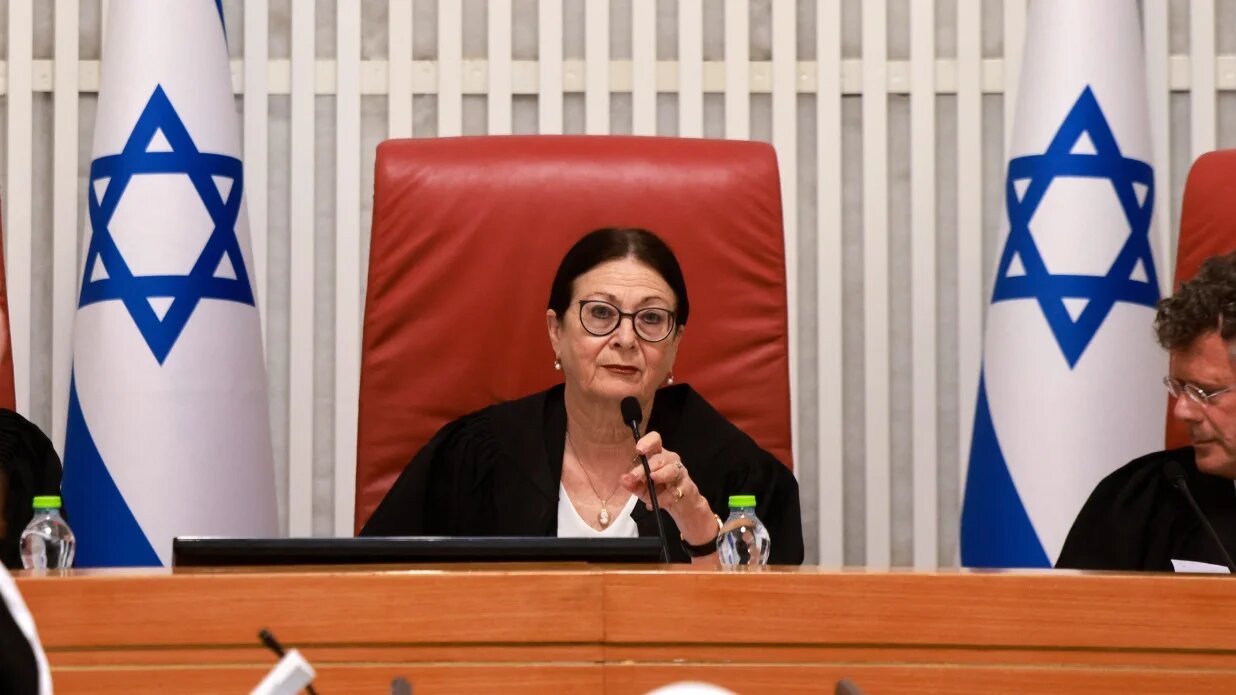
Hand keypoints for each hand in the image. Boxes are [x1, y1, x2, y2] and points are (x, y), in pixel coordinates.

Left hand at [619, 431, 716, 545]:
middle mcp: (670, 460)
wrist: (681, 506)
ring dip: (661, 474)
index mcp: (657, 455)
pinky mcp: (687, 486)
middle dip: (647, 466)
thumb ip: (632, 484)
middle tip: (635, 476)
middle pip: (660, 458)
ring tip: (653, 479)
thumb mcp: (642, 489)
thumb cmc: (660, 492)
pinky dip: (666, 496)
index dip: (647, 442)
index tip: (638, 450)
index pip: (655, 440)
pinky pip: (676, 489)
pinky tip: (659, 501)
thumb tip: (623, 479)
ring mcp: (680, 472)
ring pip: (671, 469)